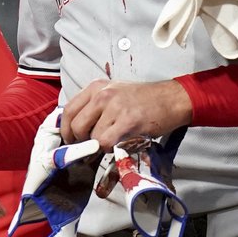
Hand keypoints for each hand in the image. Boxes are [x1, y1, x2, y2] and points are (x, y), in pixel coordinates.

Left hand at [61, 80, 191, 146]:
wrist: (171, 99)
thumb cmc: (143, 99)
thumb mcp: (114, 93)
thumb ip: (94, 107)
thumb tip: (76, 130)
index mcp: (96, 87)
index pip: (68, 110)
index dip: (66, 130)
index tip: (72, 140)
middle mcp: (103, 95)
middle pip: (76, 126)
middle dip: (80, 142)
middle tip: (89, 147)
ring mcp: (115, 107)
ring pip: (92, 137)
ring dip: (98, 146)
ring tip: (111, 142)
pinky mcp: (128, 121)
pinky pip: (106, 143)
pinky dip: (108, 149)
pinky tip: (118, 144)